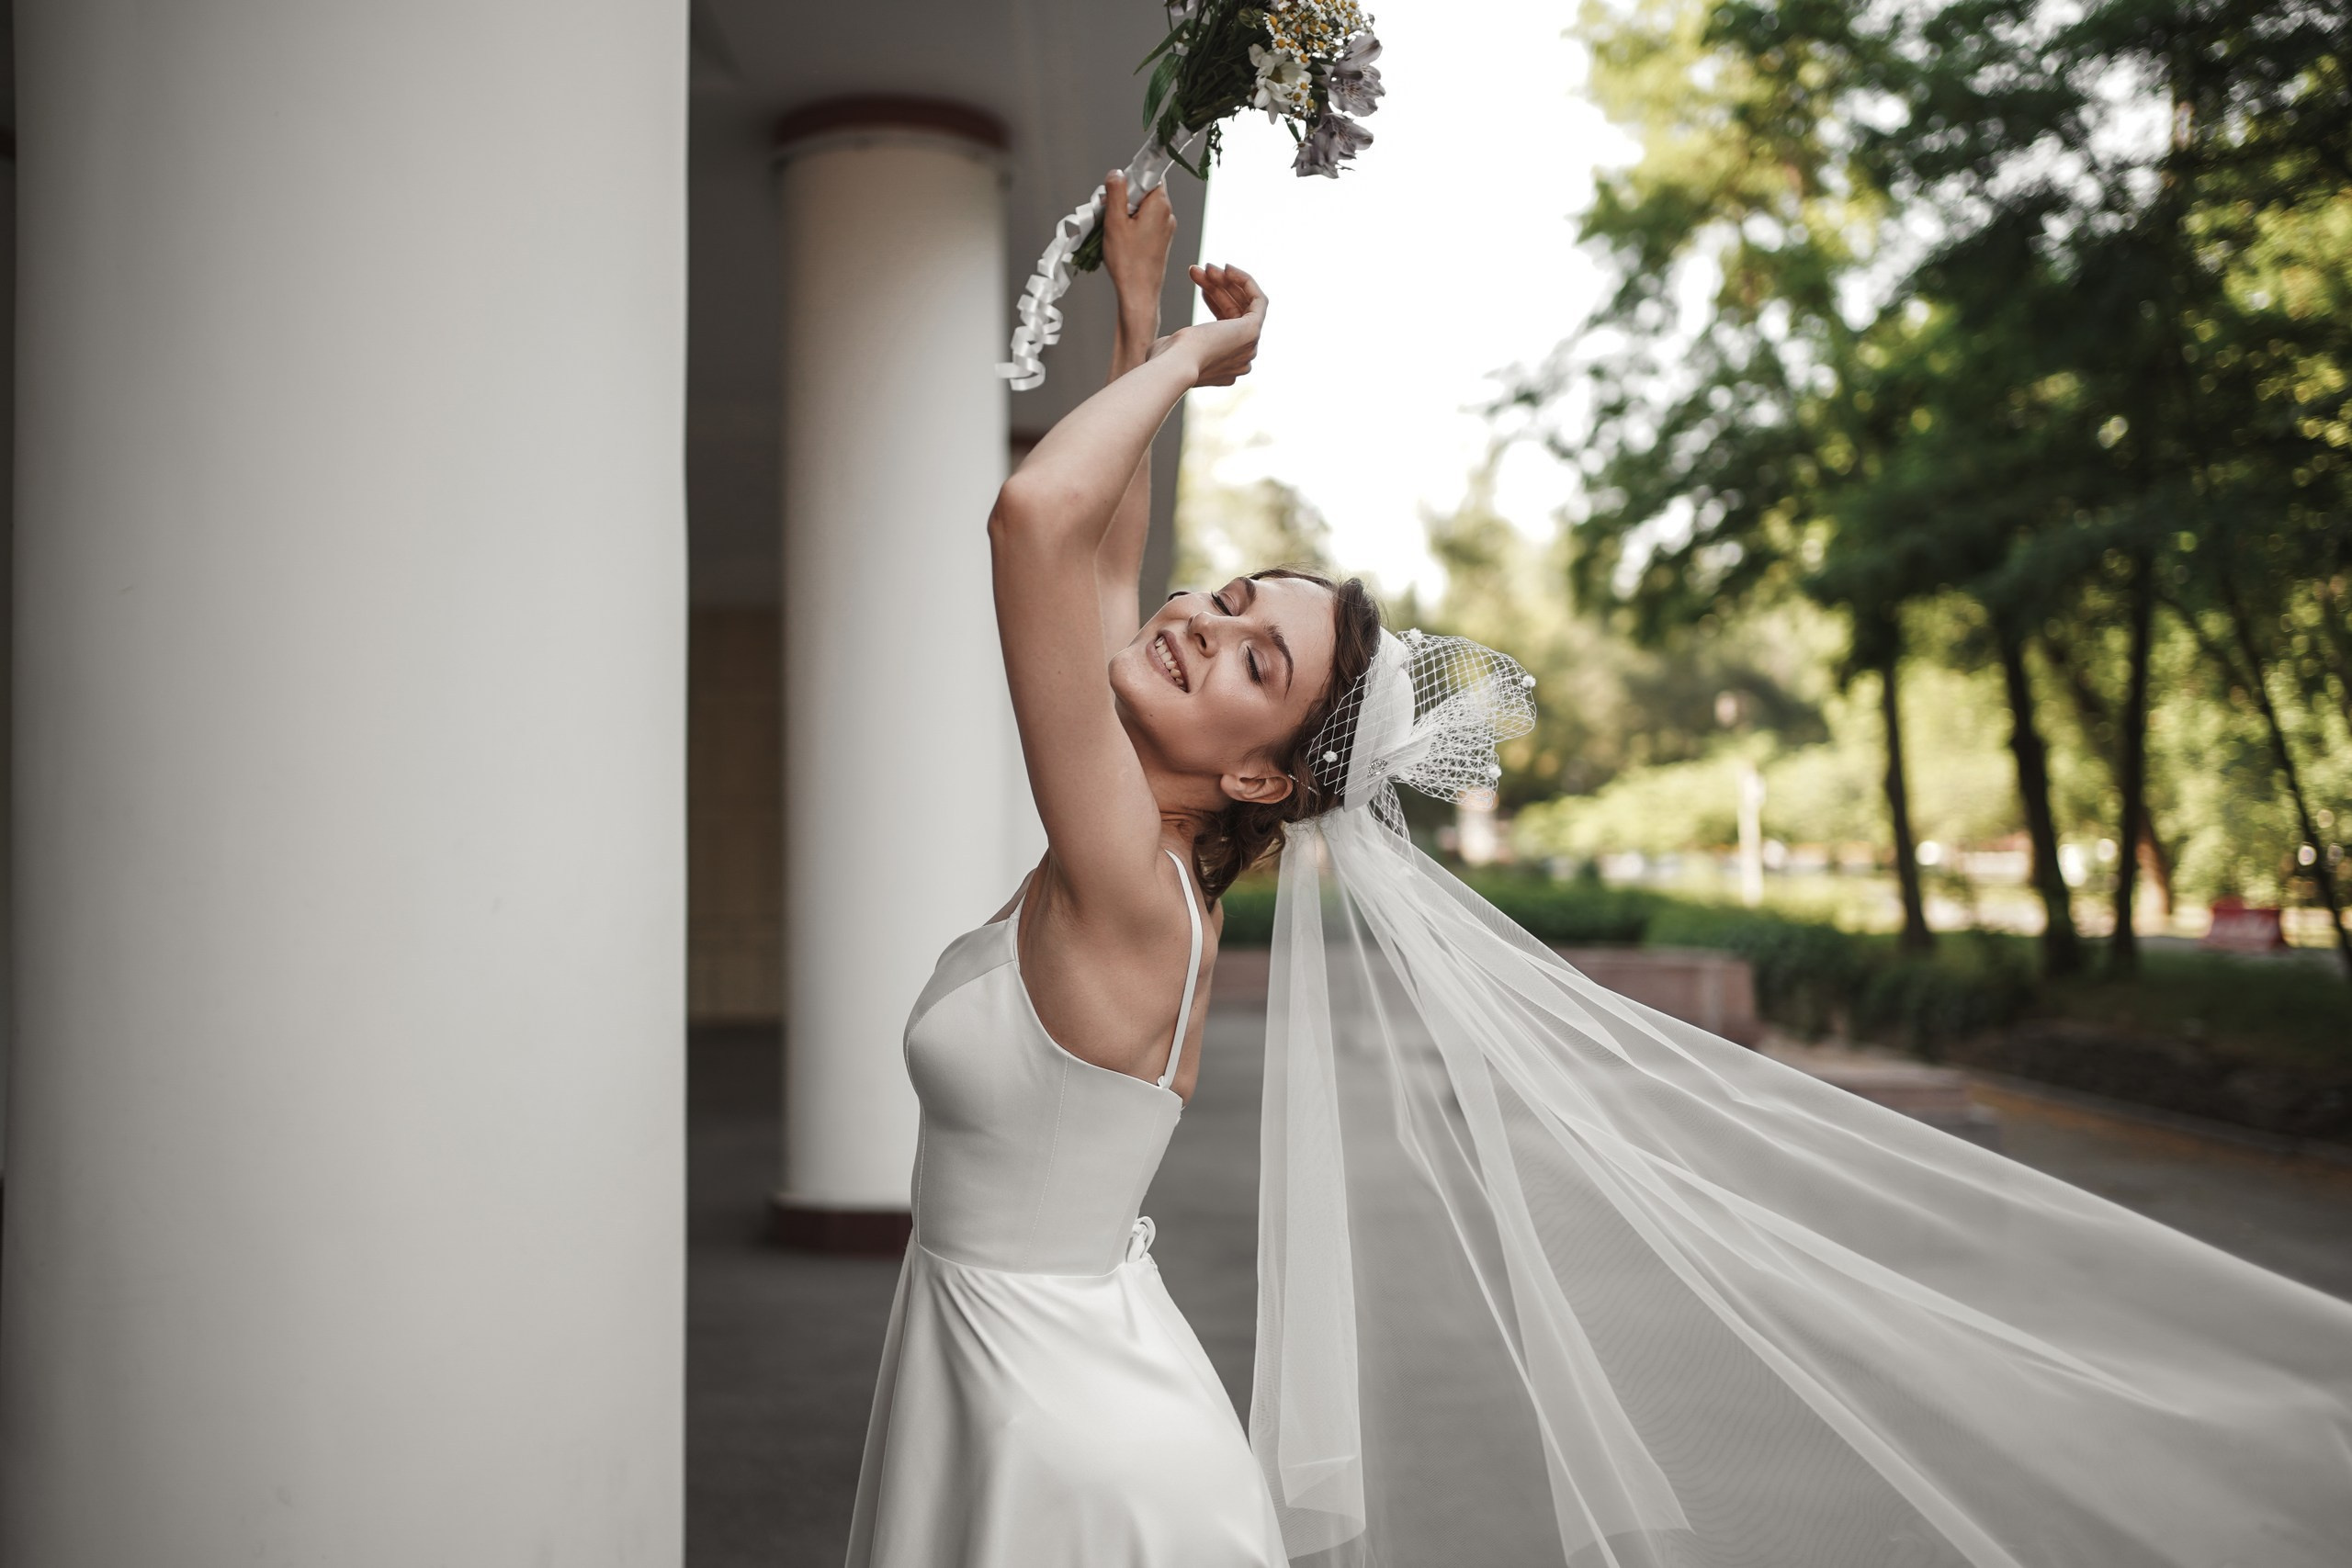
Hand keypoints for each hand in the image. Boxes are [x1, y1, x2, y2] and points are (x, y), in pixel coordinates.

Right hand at [1102, 171, 1176, 327]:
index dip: (1130, 180)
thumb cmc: (1128, 261)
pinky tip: (1120, 239)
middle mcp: (1167, 214)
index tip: (1116, 193)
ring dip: (1125, 214)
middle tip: (1109, 213)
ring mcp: (1165, 228)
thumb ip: (1116, 192)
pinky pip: (1144, 223)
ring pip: (1142, 209)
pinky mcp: (1159, 240)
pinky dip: (1130, 226)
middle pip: (1144, 192)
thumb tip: (1117, 173)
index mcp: (1160, 205)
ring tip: (1113, 230)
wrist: (1138, 293)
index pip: (1149, 175)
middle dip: (1124, 198)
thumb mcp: (1115, 221)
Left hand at [1151, 264, 1267, 387]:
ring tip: (1206, 267)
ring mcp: (1249, 347)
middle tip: (1198, 269)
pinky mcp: (1253, 331)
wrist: (1175, 364)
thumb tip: (1181, 338)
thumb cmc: (1166, 358)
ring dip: (1227, 281)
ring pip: (1244, 305)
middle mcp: (1242, 360)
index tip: (1197, 279)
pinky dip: (1246, 281)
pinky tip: (1228, 268)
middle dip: (1217, 286)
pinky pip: (1258, 300)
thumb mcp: (1174, 349)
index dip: (1214, 298)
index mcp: (1225, 368)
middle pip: (1235, 312)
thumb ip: (1185, 344)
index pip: (1227, 324)